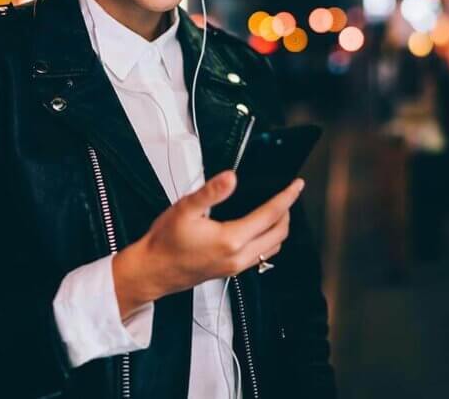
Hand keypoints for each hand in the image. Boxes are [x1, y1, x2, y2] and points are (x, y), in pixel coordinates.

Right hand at [111, 170, 303, 318]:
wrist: (152, 271)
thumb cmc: (165, 242)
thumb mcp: (185, 209)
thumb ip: (211, 192)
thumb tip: (231, 177)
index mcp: (231, 239)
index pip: (270, 215)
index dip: (287, 197)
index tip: (297, 185)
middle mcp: (238, 257)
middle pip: (279, 233)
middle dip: (287, 212)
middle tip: (287, 194)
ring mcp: (236, 266)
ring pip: (273, 247)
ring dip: (279, 228)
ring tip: (277, 209)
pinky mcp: (231, 271)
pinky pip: (261, 256)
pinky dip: (269, 240)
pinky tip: (260, 228)